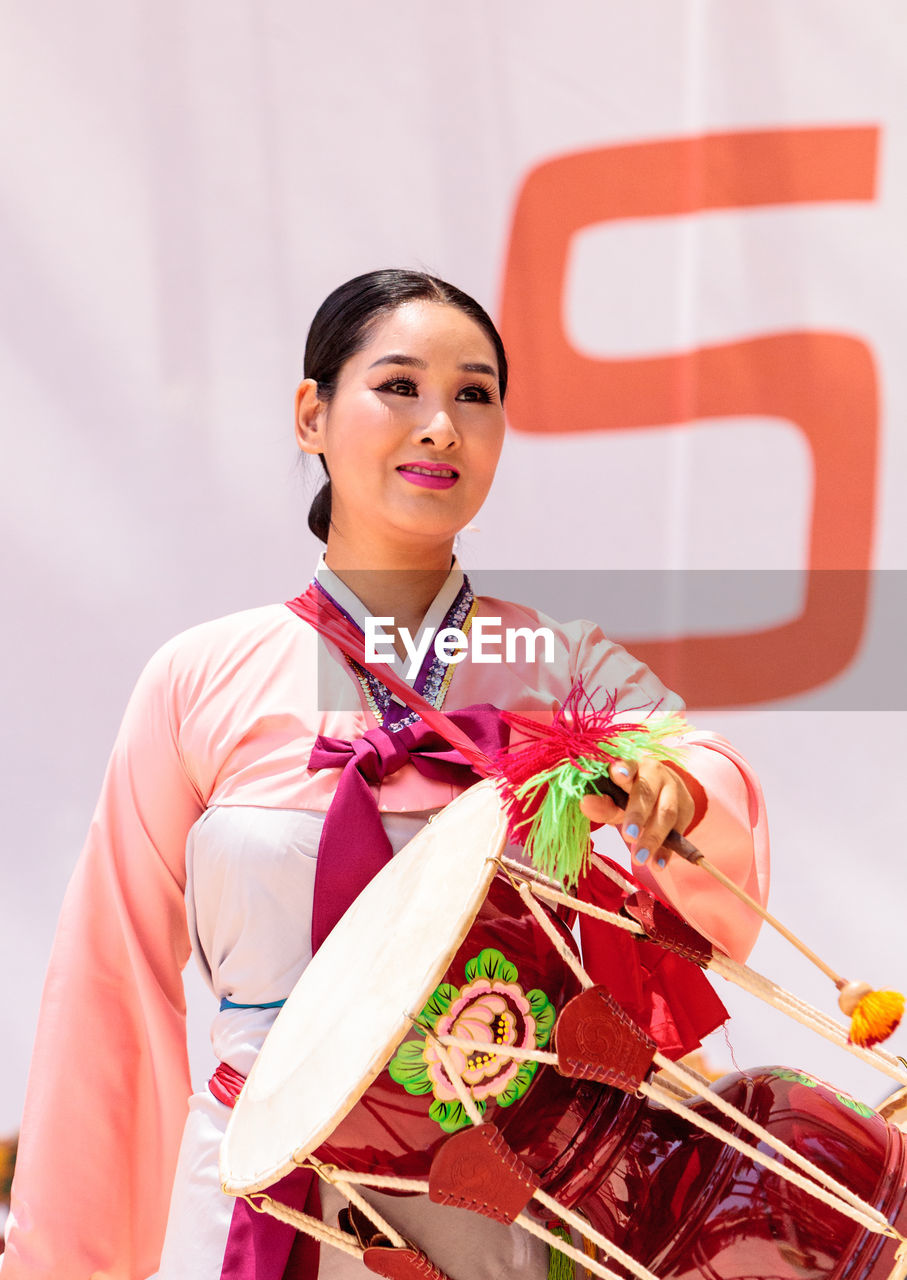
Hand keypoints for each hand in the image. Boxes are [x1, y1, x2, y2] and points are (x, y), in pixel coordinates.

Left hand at [579, 757, 694, 867]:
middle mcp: (656, 773)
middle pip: (648, 793)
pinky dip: (667, 851)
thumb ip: (601, 804)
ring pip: (666, 813)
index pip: (629, 765)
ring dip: (652, 838)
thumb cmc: (630, 794)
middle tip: (627, 836)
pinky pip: (678, 831)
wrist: (662, 791)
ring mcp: (674, 790)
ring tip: (639, 859)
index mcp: (633, 765)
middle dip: (637, 815)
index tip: (617, 774)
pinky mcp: (687, 808)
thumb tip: (585, 803)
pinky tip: (658, 865)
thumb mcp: (614, 798)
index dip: (624, 769)